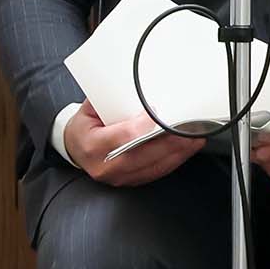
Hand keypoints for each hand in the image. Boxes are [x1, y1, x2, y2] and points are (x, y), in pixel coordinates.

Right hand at [66, 102, 200, 186]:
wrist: (75, 147)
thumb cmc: (84, 126)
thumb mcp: (90, 108)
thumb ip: (111, 99)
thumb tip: (138, 87)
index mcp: (93, 145)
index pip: (125, 136)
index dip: (145, 126)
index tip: (159, 114)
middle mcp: (105, 166)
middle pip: (145, 155)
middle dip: (170, 142)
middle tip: (189, 129)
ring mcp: (118, 177)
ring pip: (154, 167)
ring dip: (177, 153)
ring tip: (194, 139)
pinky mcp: (130, 181)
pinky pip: (155, 173)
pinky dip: (172, 161)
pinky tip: (184, 151)